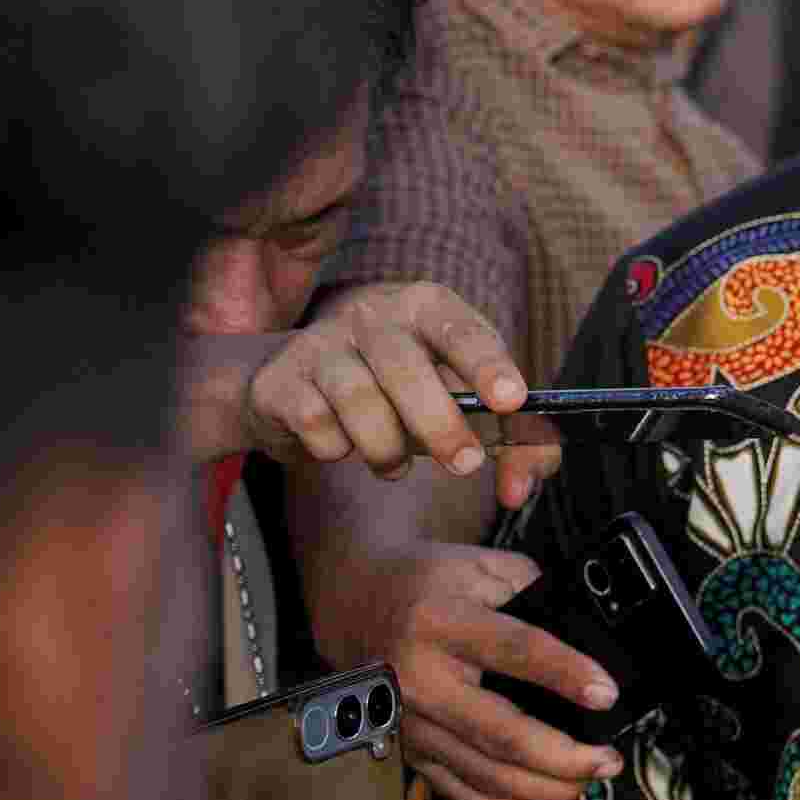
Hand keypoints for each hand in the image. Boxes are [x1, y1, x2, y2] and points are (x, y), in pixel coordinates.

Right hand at [241, 283, 557, 512]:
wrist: (302, 384)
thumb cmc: (403, 389)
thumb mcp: (461, 401)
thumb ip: (507, 444)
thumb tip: (519, 491)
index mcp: (428, 307)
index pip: (464, 332)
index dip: (488, 366)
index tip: (511, 401)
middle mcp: (372, 314)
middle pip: (407, 369)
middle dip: (440, 424)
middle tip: (465, 464)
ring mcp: (320, 342)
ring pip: (358, 399)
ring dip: (386, 446)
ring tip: (394, 463)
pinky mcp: (280, 378)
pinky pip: (314, 422)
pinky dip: (336, 448)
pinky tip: (342, 444)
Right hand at [319, 542, 620, 799]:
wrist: (355, 602)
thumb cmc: (431, 582)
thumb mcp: (481, 565)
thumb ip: (534, 592)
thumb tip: (591, 634)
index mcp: (441, 622)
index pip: (515, 650)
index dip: (566, 674)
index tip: (608, 694)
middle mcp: (420, 679)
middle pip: (501, 733)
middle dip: (564, 756)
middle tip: (610, 760)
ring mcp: (410, 723)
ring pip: (485, 774)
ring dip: (545, 788)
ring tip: (590, 779)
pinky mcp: (408, 750)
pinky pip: (460, 793)